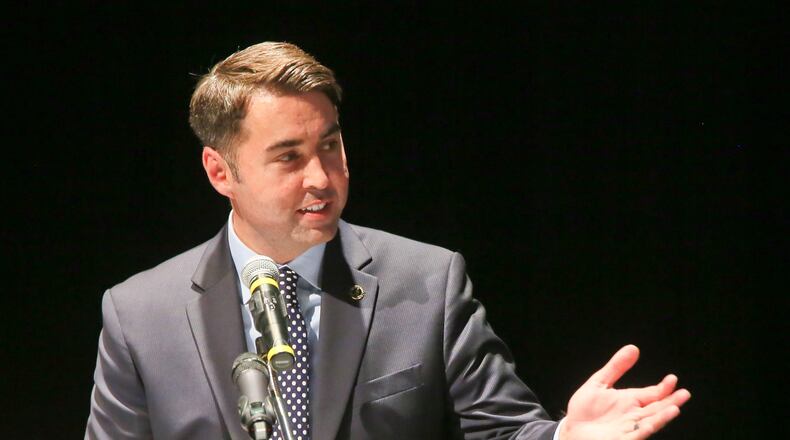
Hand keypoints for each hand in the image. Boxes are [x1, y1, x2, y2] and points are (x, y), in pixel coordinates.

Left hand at [559, 345, 690, 439]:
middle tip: (684, 393)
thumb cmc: (585, 410)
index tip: (672, 379)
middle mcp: (633, 416)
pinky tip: (649, 425)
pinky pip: (634, 436)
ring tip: (674, 408)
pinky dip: (643, 431)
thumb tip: (633, 348)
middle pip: (656, 408)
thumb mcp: (599, 383)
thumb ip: (616, 367)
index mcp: (630, 401)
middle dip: (670, 402)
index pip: (652, 394)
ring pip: (649, 423)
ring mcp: (628, 429)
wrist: (572, 429)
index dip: (663, 388)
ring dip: (662, 417)